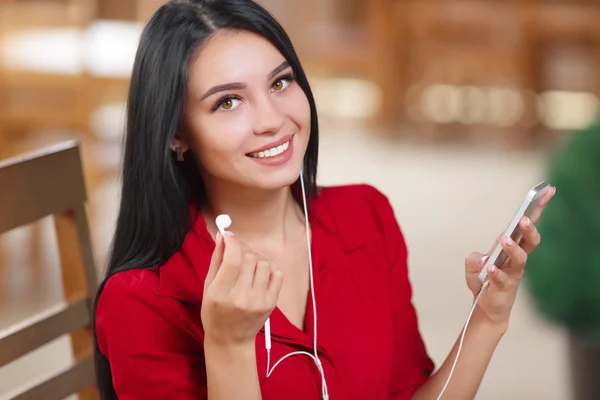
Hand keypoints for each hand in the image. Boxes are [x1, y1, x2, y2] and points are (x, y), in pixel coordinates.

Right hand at [201, 232, 283, 346]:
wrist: (230, 340)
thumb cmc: (215, 312)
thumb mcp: (208, 287)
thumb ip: (216, 260)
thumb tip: (223, 235)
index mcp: (221, 294)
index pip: (232, 260)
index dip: (232, 242)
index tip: (229, 236)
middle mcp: (241, 298)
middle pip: (249, 259)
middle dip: (242, 248)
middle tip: (237, 250)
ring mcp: (259, 302)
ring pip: (264, 263)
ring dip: (256, 257)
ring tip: (248, 263)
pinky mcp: (271, 303)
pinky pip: (277, 274)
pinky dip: (269, 266)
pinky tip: (260, 270)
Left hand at [465, 186, 555, 326]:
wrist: (485, 308)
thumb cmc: (484, 281)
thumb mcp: (473, 265)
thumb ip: (474, 258)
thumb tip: (483, 260)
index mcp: (512, 247)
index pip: (526, 225)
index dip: (537, 208)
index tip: (547, 191)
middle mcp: (516, 259)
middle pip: (531, 240)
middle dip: (530, 229)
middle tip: (525, 219)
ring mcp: (512, 273)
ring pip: (521, 259)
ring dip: (513, 248)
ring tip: (504, 240)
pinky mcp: (504, 288)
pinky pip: (502, 279)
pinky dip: (496, 272)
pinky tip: (490, 268)